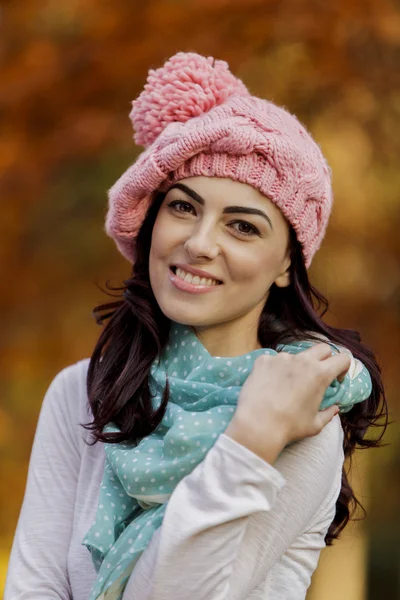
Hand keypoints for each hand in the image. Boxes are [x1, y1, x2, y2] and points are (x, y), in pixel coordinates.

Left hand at [225, 343, 350, 462]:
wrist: (258, 424)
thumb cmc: (290, 426)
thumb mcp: (315, 424)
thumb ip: (328, 413)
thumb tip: (335, 408)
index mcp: (320, 373)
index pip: (342, 358)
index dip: (343, 368)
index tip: (336, 379)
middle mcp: (303, 360)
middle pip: (322, 348)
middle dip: (324, 359)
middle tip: (316, 376)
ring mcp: (281, 357)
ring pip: (296, 355)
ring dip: (297, 365)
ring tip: (286, 385)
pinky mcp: (264, 360)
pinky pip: (274, 360)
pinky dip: (276, 369)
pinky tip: (269, 383)